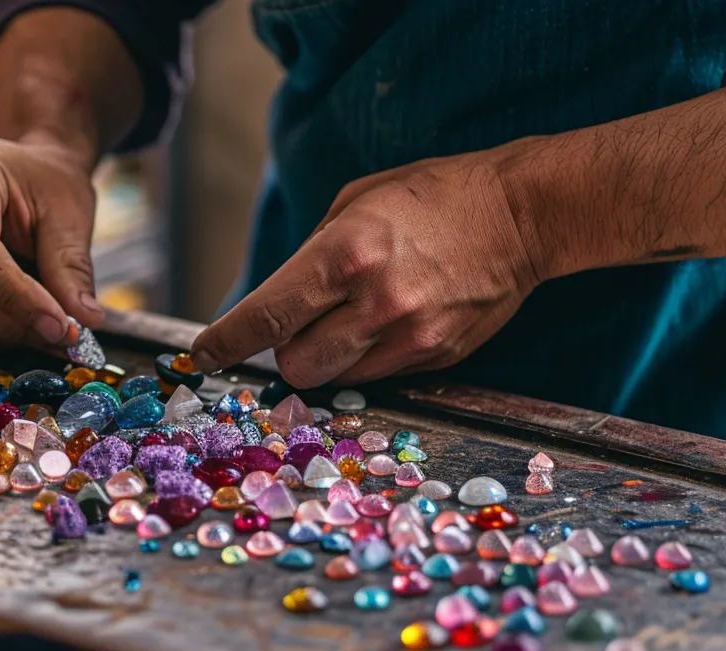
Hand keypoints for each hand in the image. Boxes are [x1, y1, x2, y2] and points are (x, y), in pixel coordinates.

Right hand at [0, 138, 105, 348]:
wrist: (26, 172)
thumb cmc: (46, 182)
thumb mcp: (69, 212)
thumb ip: (71, 265)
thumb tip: (84, 319)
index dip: (12, 293)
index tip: (57, 323)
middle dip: (16, 323)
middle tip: (69, 336)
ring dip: (11, 332)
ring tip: (57, 325)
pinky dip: (0, 332)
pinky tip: (32, 321)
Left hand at [190, 154, 543, 387]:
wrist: (522, 214)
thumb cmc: (434, 196)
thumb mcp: (358, 201)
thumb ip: (313, 254)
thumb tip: (276, 303)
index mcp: (347, 254)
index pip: (269, 315)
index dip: (227, 341)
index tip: (203, 354)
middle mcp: (377, 302)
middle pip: (297, 365)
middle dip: (286, 352)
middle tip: (300, 325)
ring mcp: (411, 336)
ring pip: (337, 379)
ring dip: (328, 358)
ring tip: (352, 318)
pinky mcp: (438, 357)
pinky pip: (380, 377)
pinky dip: (369, 359)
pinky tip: (391, 321)